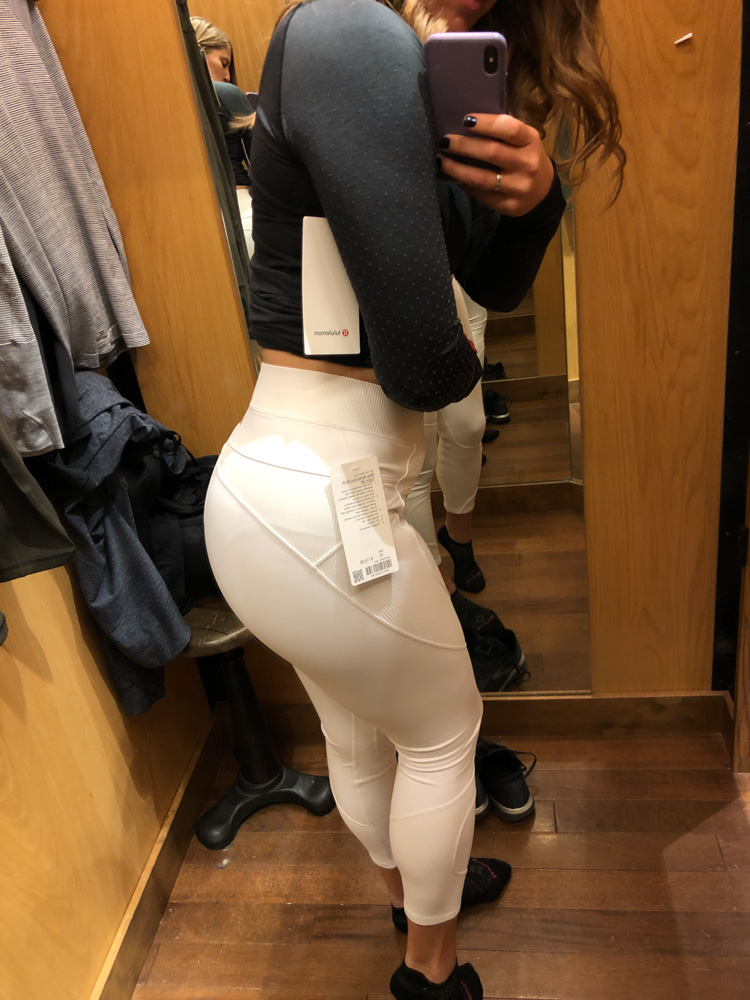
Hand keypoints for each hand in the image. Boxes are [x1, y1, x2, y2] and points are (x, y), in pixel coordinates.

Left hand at [437, 113, 554, 216]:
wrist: (542, 192)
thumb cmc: (525, 157)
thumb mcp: (523, 140)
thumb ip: (503, 132)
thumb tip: (467, 123)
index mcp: (531, 141)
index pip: (509, 129)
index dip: (486, 123)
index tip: (465, 120)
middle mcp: (527, 164)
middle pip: (491, 152)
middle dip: (464, 146)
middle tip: (445, 141)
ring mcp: (518, 187)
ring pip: (481, 178)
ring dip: (457, 169)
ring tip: (441, 161)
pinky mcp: (508, 205)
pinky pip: (480, 194)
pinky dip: (464, 184)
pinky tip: (455, 177)